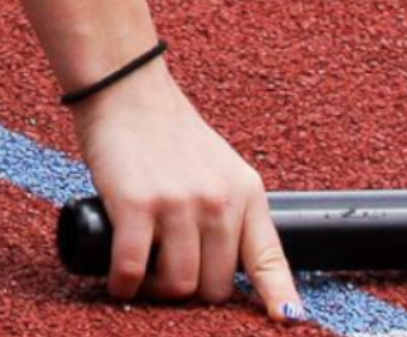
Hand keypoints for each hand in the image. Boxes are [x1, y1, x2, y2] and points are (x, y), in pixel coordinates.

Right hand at [71, 58, 304, 321]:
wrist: (129, 92)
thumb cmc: (171, 136)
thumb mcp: (221, 169)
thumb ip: (228, 211)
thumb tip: (225, 268)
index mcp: (246, 194)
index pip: (269, 258)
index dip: (278, 294)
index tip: (287, 319)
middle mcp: (219, 202)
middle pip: (216, 286)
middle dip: (192, 294)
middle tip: (168, 277)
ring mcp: (179, 204)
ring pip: (178, 286)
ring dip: (157, 292)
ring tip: (143, 277)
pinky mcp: (136, 205)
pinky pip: (133, 270)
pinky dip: (124, 285)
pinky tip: (119, 281)